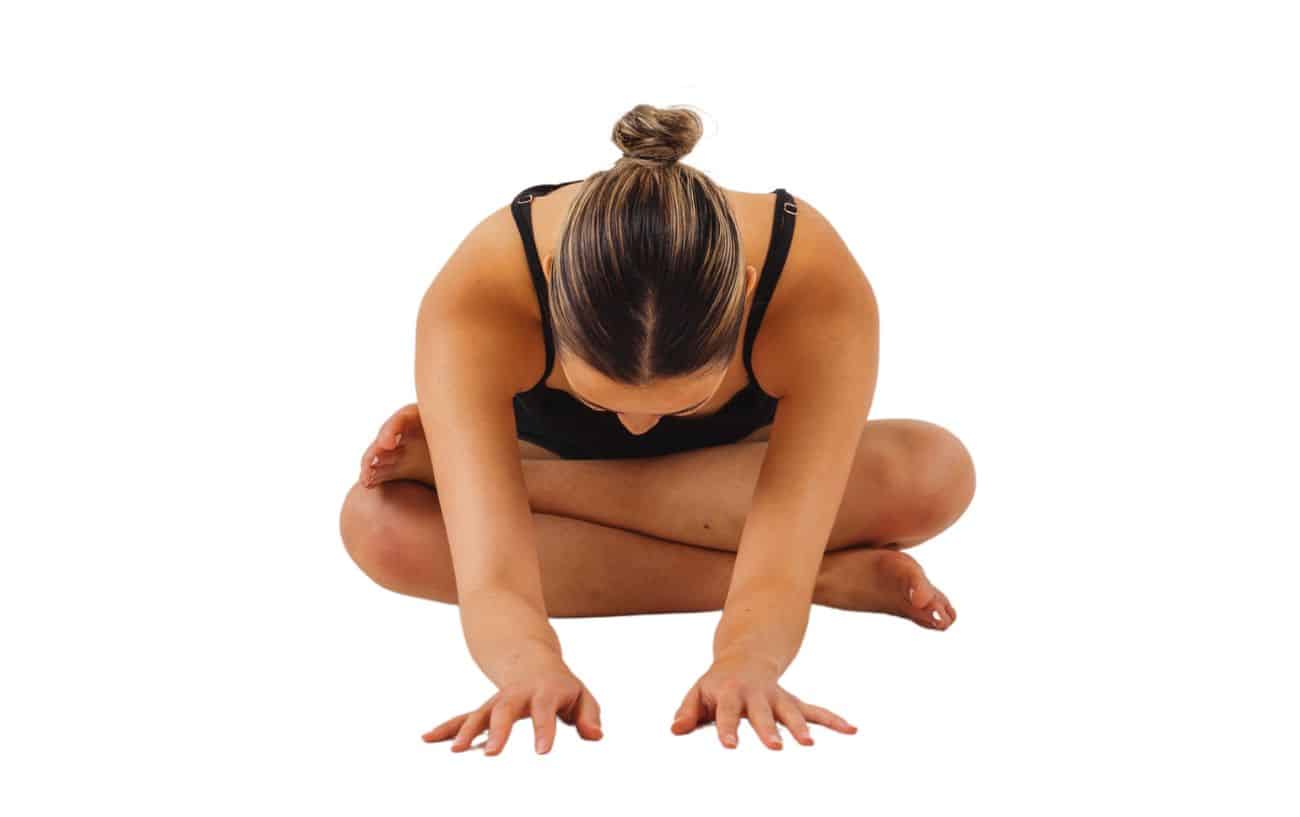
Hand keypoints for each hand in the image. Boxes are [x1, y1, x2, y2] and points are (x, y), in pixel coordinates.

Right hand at [421, 662, 602, 754]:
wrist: (534, 662)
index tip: (543, 751)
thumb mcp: (582, 698)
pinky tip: (428, 738)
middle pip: (506, 709)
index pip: (546, 711)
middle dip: (498, 731)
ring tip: (455, 751)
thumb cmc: (561, 688)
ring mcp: (499, 700)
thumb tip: (595, 736)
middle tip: (491, 754)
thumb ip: (590, 716)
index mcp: (546, 691)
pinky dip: (447, 727)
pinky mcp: (485, 708)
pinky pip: (464, 717)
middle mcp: (519, 694)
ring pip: (481, 712)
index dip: (545, 730)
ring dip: (467, 730)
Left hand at [671, 656, 856, 749]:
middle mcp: (756, 694)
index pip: (726, 713)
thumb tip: (676, 730)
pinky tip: (851, 730)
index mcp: (730, 692)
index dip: (726, 728)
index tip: (729, 746)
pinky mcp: (793, 701)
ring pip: (792, 711)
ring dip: (801, 727)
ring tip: (809, 744)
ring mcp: (777, 697)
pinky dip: (833, 720)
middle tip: (775, 748)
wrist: (745, 656)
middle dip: (769, 729)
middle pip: (762, 713)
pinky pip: (816, 710)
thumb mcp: (698, 692)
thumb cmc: (717, 683)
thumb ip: (688, 711)